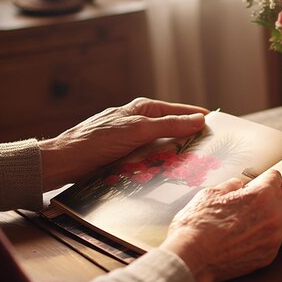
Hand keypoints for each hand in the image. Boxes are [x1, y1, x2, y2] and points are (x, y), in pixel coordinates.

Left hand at [39, 98, 207, 189]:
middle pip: (171, 127)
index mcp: (142, 109)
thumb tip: (199, 120)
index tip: (216, 123)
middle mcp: (137, 121)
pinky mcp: (123, 154)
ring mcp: (130, 138)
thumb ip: (169, 125)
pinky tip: (168, 172)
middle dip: (189, 136)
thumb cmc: (97, 141)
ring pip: (161, 144)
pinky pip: (150, 156)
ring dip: (175, 153)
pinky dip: (161, 162)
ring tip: (193, 163)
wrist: (64, 161)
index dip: (196, 116)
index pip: (178, 110)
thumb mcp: (138, 130)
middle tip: (209, 147)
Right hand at [159, 169, 281, 281]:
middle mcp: (274, 215)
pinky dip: (274, 228)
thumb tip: (237, 186)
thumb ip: (230, 187)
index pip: (276, 178)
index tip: (268, 177)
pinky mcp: (269, 255)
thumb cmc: (198, 226)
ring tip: (277, 205)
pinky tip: (265, 226)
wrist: (192, 258)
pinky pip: (278, 236)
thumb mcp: (211, 194)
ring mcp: (274, 237)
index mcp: (261, 195)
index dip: (269, 175)